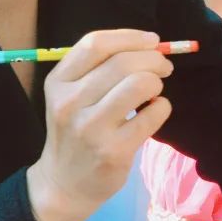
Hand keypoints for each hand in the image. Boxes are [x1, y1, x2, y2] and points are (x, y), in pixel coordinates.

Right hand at [27, 30, 173, 220]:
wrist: (63, 183)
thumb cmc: (74, 129)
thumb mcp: (70, 94)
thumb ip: (99, 67)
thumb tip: (149, 44)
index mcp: (58, 82)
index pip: (96, 44)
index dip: (130, 37)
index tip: (152, 40)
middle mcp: (70, 103)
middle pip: (122, 62)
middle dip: (153, 59)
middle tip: (163, 66)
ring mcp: (91, 129)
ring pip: (139, 85)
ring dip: (156, 82)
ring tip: (155, 90)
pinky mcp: (114, 151)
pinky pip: (152, 115)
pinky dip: (162, 107)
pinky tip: (155, 110)